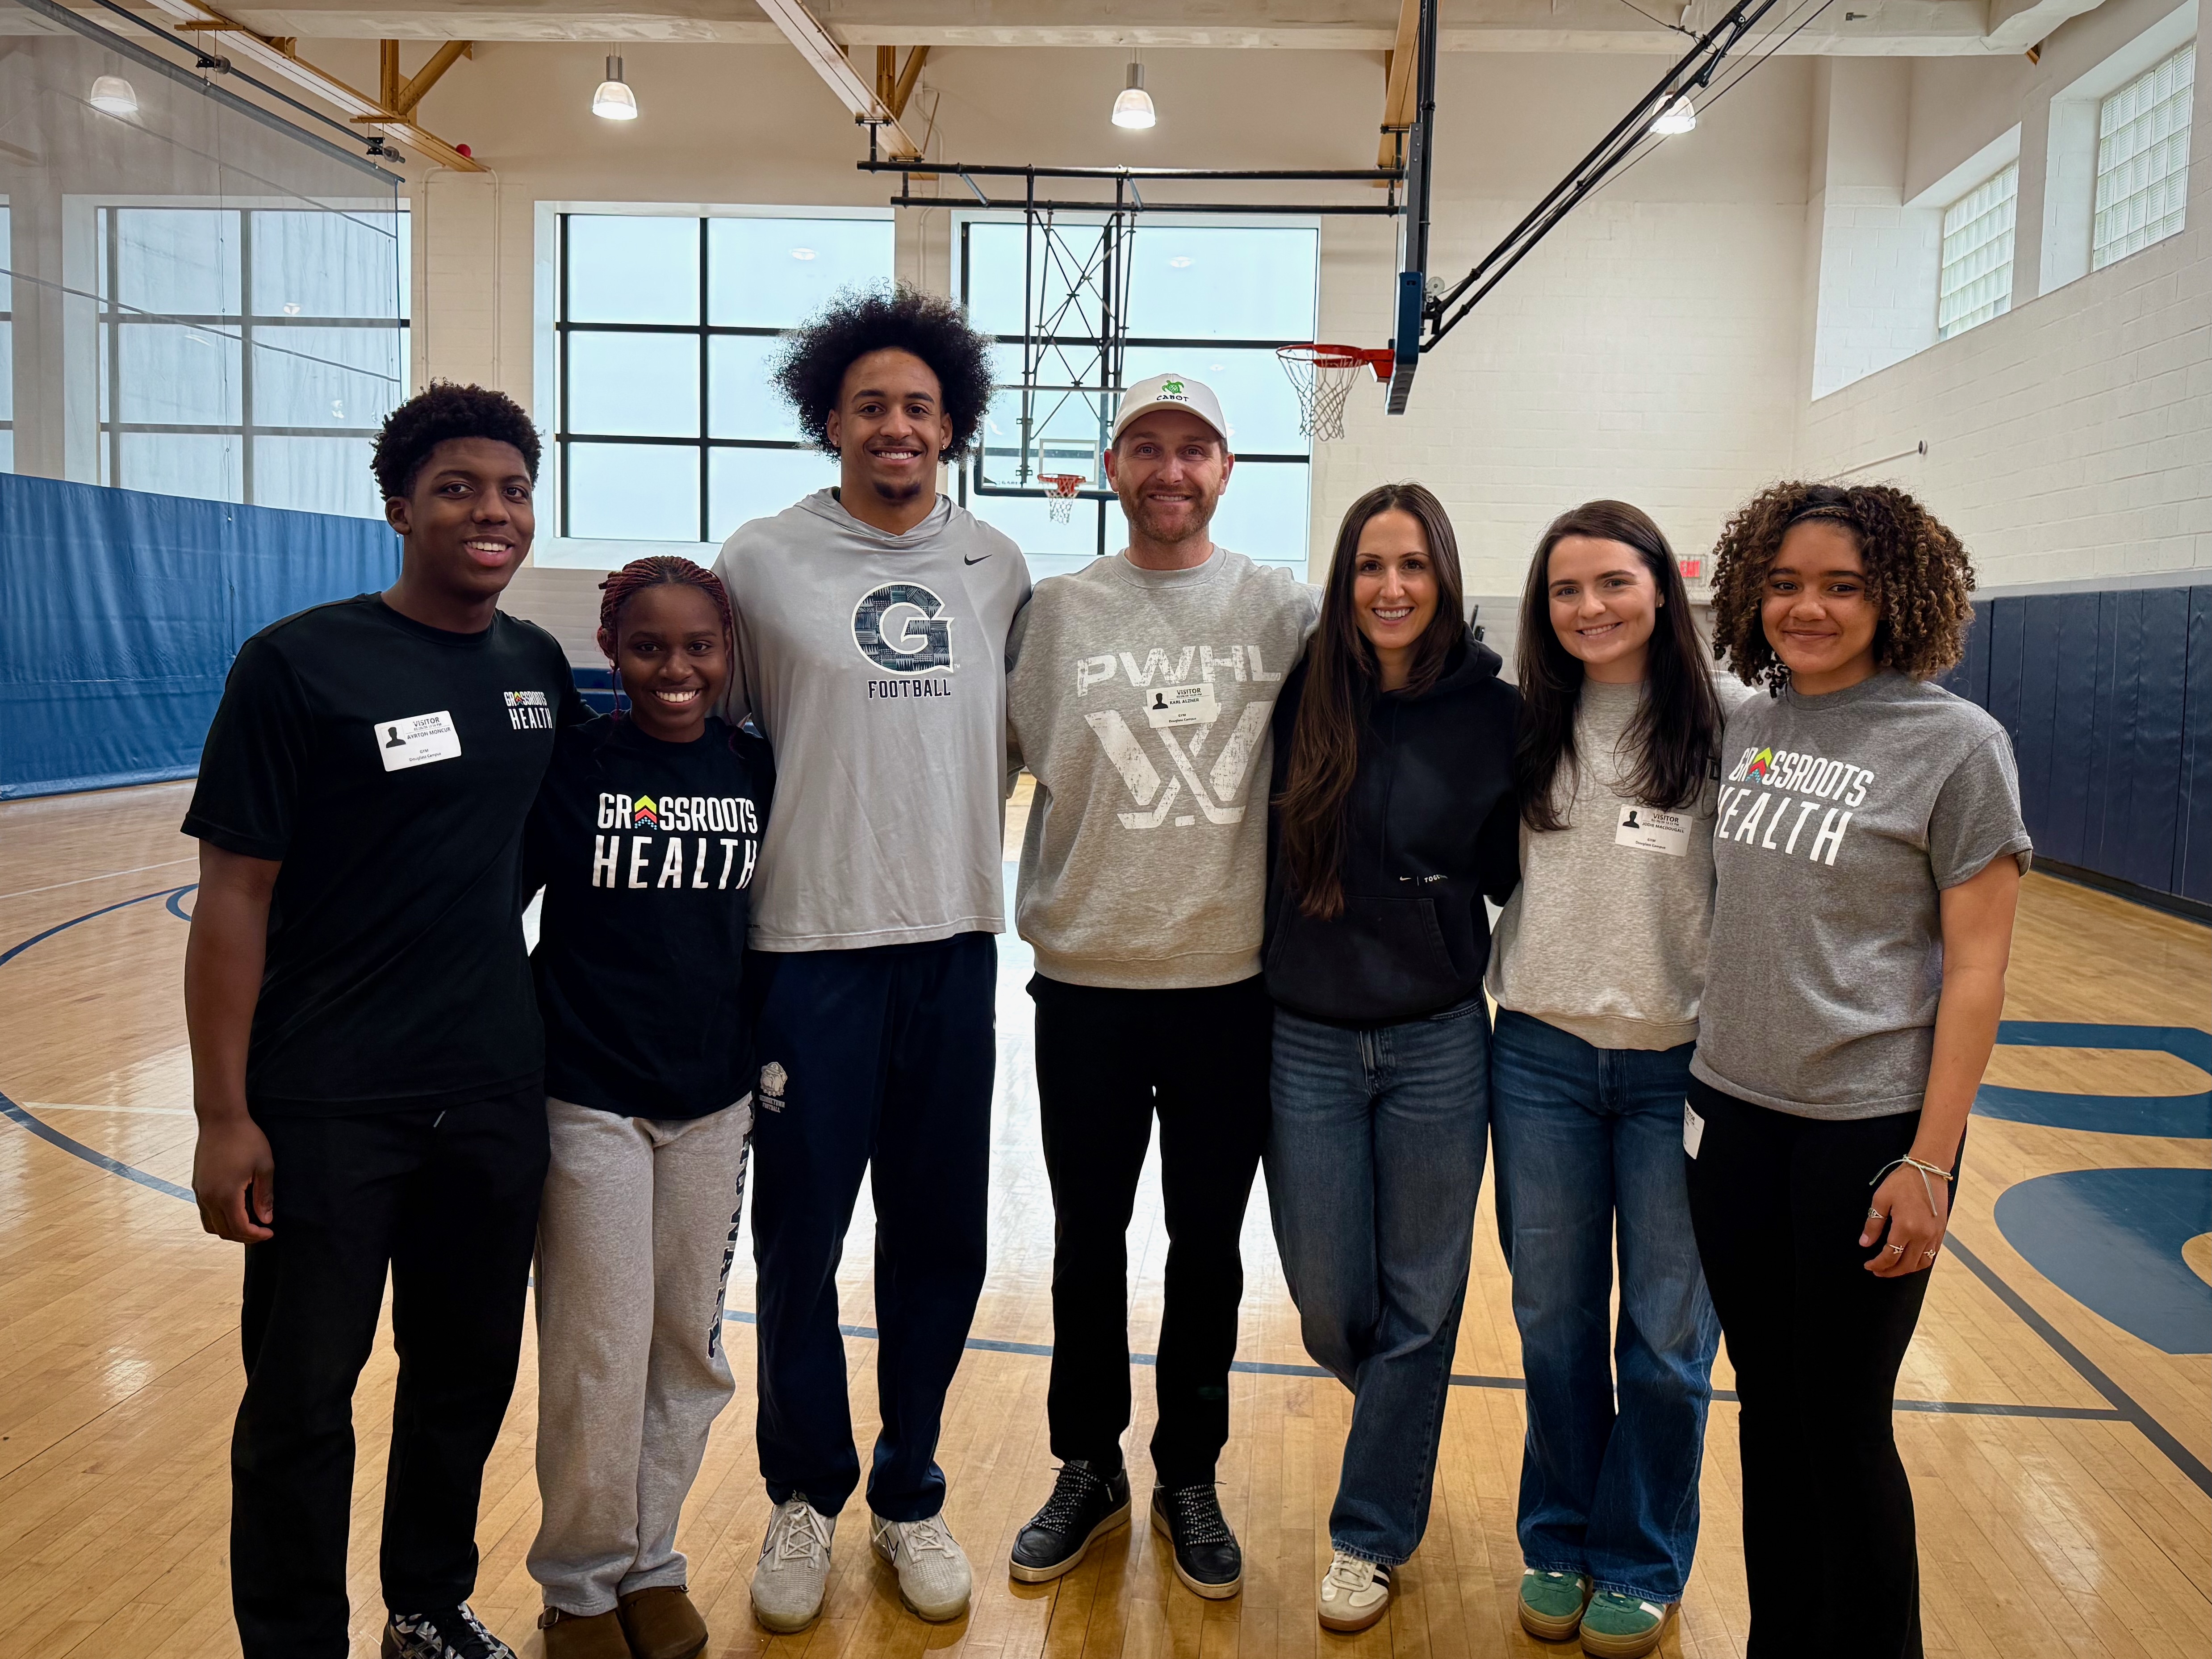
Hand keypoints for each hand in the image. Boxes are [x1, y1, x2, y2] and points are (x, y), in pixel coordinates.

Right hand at [193, 1113, 274, 1242]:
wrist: (221, 1119)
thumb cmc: (246, 1139)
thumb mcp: (264, 1166)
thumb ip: (264, 1196)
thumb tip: (265, 1220)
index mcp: (226, 1195)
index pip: (239, 1228)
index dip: (256, 1236)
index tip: (270, 1233)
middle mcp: (208, 1197)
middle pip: (224, 1231)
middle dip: (244, 1236)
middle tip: (262, 1231)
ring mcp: (199, 1192)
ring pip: (211, 1225)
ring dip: (230, 1230)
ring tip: (249, 1224)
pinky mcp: (197, 1185)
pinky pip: (205, 1213)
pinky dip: (219, 1219)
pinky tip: (235, 1211)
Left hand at [1860, 1160, 1948, 1276]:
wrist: (1928, 1170)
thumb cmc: (1903, 1181)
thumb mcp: (1881, 1199)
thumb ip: (1873, 1224)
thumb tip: (1865, 1243)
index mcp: (1906, 1227)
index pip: (1890, 1256)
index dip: (1878, 1264)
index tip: (1868, 1265)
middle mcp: (1923, 1235)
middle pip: (1906, 1265)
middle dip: (1890, 1272)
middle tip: (1877, 1271)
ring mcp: (1934, 1235)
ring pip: (1921, 1263)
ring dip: (1906, 1270)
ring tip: (1892, 1268)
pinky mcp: (1941, 1232)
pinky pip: (1932, 1255)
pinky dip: (1919, 1262)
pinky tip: (1909, 1259)